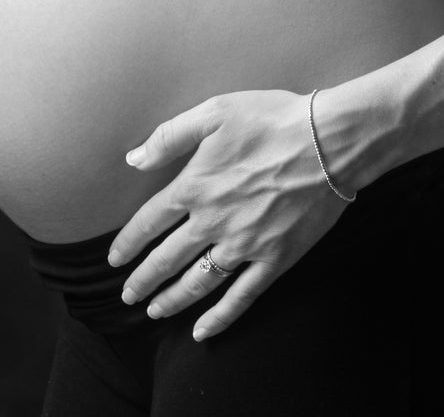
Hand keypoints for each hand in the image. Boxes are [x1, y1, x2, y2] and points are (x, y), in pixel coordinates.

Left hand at [107, 90, 351, 339]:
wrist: (328, 141)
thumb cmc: (272, 119)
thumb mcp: (215, 112)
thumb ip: (170, 136)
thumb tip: (134, 158)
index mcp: (195, 185)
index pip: (150, 221)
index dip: (129, 243)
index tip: (115, 259)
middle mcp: (213, 222)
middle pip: (167, 258)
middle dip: (144, 280)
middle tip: (127, 296)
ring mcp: (244, 245)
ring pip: (198, 283)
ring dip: (172, 300)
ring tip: (155, 311)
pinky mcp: (274, 259)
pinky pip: (241, 296)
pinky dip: (220, 318)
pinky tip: (203, 331)